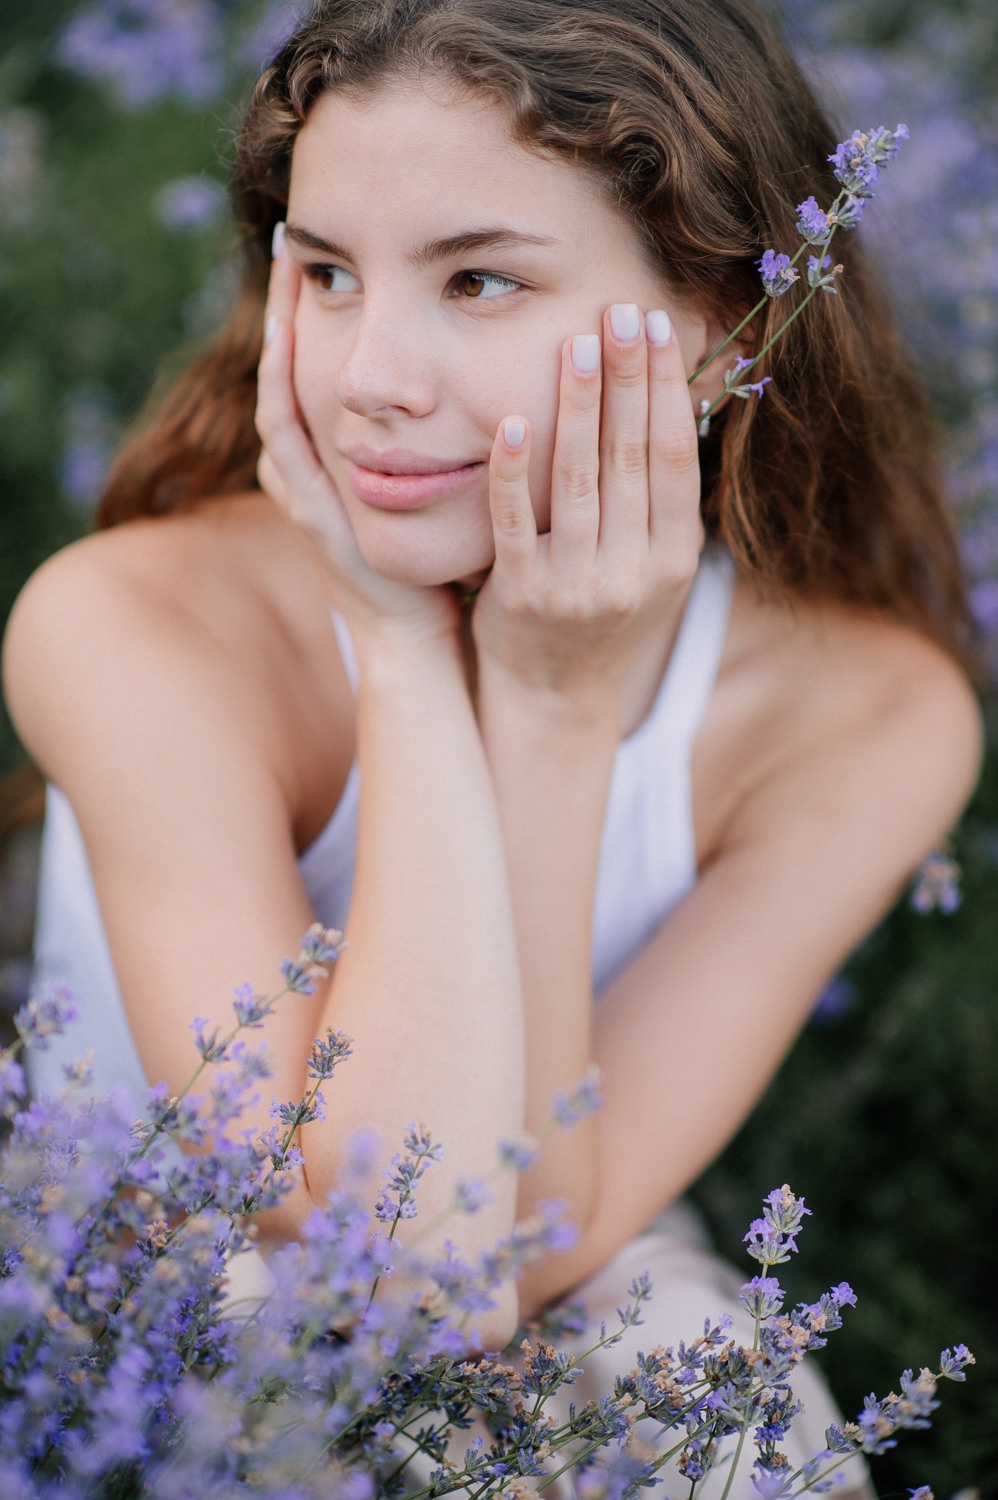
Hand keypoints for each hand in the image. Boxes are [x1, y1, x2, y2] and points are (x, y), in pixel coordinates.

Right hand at [256, 247, 457, 642]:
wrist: (417, 636)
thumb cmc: (441, 564)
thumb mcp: (442, 486)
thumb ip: (453, 437)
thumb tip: (502, 381)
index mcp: (337, 462)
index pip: (320, 374)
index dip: (320, 316)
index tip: (331, 256)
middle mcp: (307, 470)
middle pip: (287, 373)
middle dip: (289, 308)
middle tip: (291, 244)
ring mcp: (299, 490)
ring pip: (278, 395)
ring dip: (279, 334)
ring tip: (287, 274)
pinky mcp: (307, 511)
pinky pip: (285, 437)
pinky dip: (282, 388)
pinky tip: (287, 345)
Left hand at [472, 303, 703, 710]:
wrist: (555, 696)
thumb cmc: (605, 617)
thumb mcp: (653, 568)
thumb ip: (662, 501)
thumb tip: (673, 400)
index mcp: (672, 558)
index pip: (674, 456)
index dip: (666, 388)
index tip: (657, 328)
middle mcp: (632, 571)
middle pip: (631, 456)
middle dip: (627, 377)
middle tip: (620, 311)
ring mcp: (575, 584)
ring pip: (578, 479)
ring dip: (577, 406)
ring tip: (577, 344)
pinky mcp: (520, 593)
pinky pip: (515, 520)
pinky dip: (513, 469)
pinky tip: (511, 420)